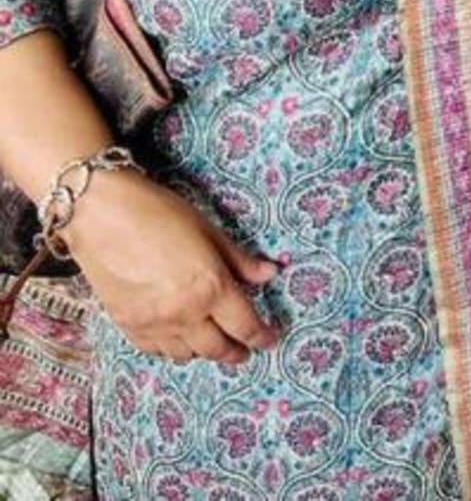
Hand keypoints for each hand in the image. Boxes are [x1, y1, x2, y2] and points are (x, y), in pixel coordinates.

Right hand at [64, 169, 278, 364]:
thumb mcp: (208, 230)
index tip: (271, 339)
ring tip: (215, 343)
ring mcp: (154, 325)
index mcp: (210, 287)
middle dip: (236, 352)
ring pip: (188, 355)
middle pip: (218, 348)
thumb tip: (269, 273)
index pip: (245, 325)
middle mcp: (184, 314)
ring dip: (206, 352)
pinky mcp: (129, 327)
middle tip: (246, 350)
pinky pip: (159, 351)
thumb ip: (239, 259)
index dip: (262, 336)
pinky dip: (175, 350)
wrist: (102, 216)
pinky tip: (180, 340)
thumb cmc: (158, 213)